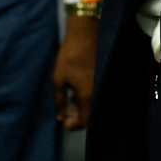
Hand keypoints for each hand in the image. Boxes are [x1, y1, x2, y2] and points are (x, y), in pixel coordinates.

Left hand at [52, 16, 97, 130]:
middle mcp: (98, 94)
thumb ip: (59, 101)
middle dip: (76, 117)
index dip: (73, 125)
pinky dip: (86, 98)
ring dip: (81, 107)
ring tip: (68, 102)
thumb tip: (60, 117)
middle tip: (64, 113)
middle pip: (90, 115)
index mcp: (88, 96)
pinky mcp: (102, 79)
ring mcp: (101, 86)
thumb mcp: (58, 79)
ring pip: (93, 105)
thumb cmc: (69, 57)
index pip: (84, 121)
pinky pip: (95, 95)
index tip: (63, 123)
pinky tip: (75, 92)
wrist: (84, 35)